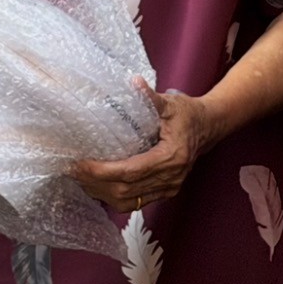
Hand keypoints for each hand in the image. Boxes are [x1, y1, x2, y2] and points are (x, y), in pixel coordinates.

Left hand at [71, 81, 219, 211]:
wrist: (209, 127)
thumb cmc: (188, 114)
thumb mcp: (171, 103)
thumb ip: (151, 97)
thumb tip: (134, 82)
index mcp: (172, 157)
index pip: (132, 171)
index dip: (104, 171)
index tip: (82, 164)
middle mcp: (171, 177)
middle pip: (126, 189)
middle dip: (96, 182)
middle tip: (73, 170)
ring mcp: (169, 188)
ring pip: (129, 200)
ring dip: (101, 192)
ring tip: (80, 178)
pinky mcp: (165, 191)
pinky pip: (136, 202)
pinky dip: (113, 197)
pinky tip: (96, 185)